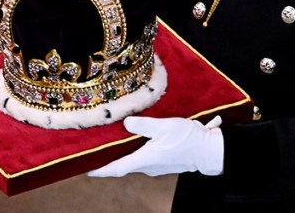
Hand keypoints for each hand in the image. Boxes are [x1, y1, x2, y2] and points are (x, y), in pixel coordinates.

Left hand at [88, 116, 223, 176]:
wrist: (209, 151)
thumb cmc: (188, 139)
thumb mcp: (165, 126)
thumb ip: (144, 125)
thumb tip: (126, 123)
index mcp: (144, 159)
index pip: (115, 168)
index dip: (99, 169)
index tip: (85, 168)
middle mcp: (148, 166)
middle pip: (123, 164)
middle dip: (110, 157)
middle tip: (97, 147)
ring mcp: (156, 166)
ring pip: (134, 159)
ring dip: (124, 152)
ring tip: (115, 139)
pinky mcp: (164, 161)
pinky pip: (145, 157)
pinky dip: (138, 149)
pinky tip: (139, 138)